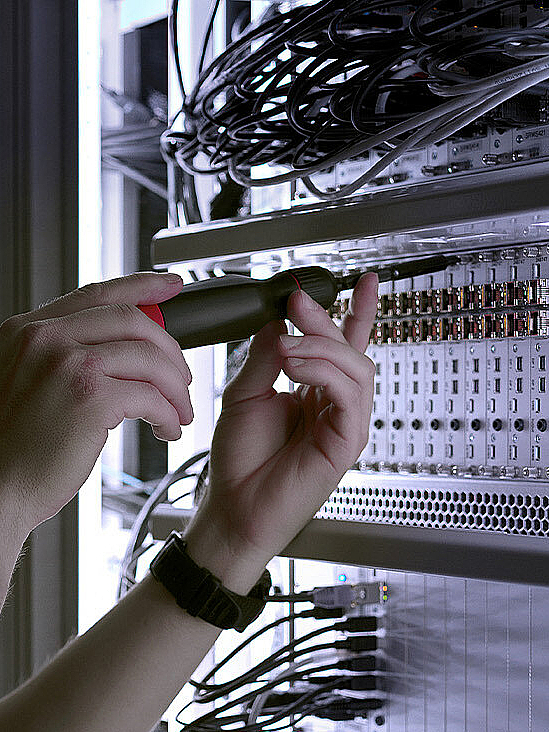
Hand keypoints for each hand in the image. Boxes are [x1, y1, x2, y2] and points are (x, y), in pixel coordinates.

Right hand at [0, 273, 191, 532]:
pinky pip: (151, 396)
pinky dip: (169, 414)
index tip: (171, 286)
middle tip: (183, 377)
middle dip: (171, 349)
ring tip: (180, 411)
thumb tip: (122, 350)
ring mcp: (68, 364)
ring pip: (150, 358)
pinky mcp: (91, 398)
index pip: (99, 294)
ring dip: (176, 387)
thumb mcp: (28, 381)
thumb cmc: (11, 448)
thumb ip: (65, 356)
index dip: (143, 286)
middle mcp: (47, 339)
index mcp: (30, 331)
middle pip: (134, 321)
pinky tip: (166, 429)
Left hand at [187, 273, 377, 589]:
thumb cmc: (239, 459)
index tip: (363, 282)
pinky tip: (297, 369)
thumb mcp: (245, 393)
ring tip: (286, 349)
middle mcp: (334, 405)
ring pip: (356, 368)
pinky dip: (324, 374)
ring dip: (320, 348)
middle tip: (296, 304)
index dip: (358, 313)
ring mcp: (344, 424)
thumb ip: (265, 356)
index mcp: (314, 391)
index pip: (344, 346)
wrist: (232, 504)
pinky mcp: (347, 443)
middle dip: (324, 320)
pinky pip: (350, 397)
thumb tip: (280, 321)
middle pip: (350, 349)